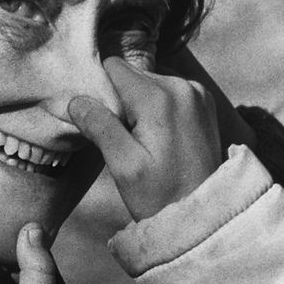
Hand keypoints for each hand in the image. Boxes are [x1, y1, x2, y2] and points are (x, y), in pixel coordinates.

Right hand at [66, 56, 223, 220]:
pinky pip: (168, 92)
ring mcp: (197, 93)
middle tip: (120, 137)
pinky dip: (156, 107)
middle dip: (119, 99)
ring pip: (149, 82)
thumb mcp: (124, 166)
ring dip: (138, 104)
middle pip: (132, 74)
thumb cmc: (161, 196)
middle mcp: (182, 85)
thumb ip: (100, 127)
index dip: (99, 89)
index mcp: (159, 97)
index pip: (113, 67)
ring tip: (140, 140)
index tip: (98, 119)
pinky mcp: (204, 103)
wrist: (205, 215)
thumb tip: (77, 101)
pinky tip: (156, 137)